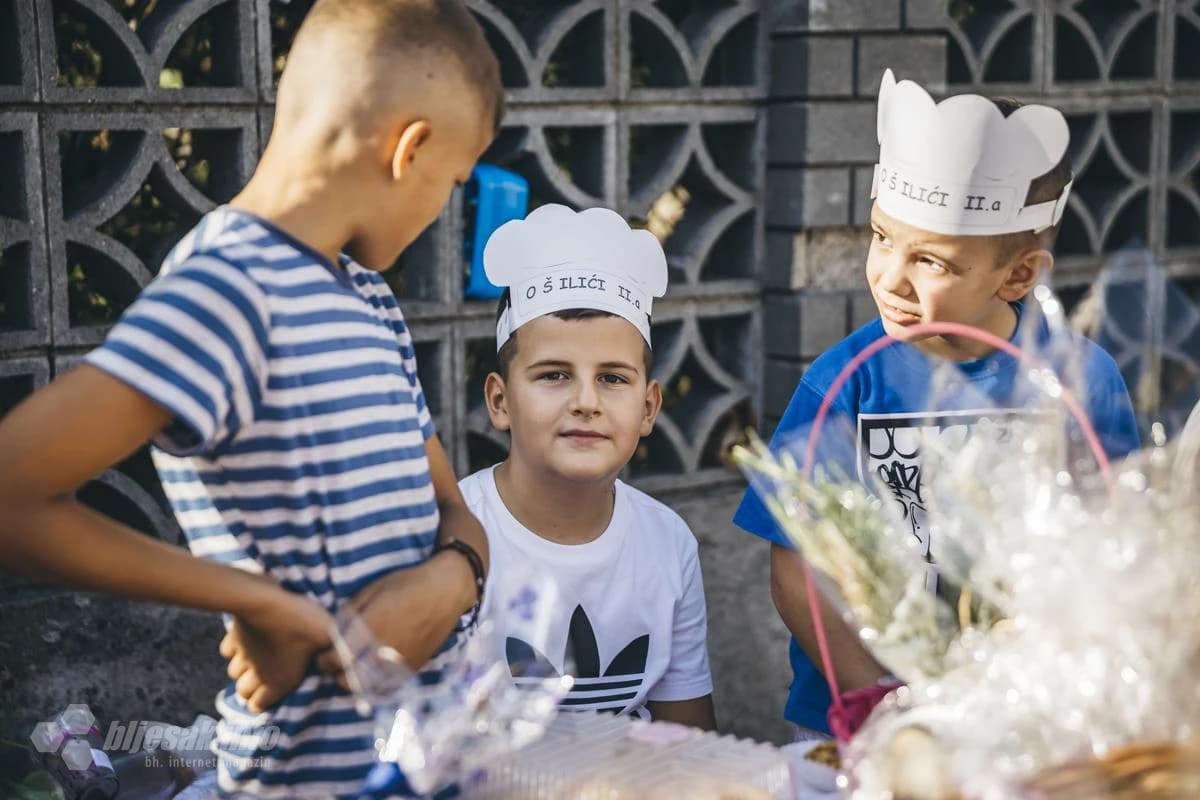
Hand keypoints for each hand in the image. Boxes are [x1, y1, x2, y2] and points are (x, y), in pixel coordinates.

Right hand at [221, 583, 333, 711]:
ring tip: (256, 662)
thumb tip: (346, 658)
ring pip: (234, 672)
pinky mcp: (233, 637)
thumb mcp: (327, 636)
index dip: (263, 703)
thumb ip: (336, 651)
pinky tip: (246, 642)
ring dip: (243, 670)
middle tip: (264, 680)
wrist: (264, 600)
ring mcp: (242, 655)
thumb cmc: (300, 621)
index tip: (271, 697)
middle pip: (243, 691)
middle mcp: (257, 672)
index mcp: (279, 680)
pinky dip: (234, 650)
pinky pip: (227, 651)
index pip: (259, 705)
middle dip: (251, 689)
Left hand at [317, 553, 472, 682]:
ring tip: (352, 669)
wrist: (446, 591)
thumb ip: (350, 612)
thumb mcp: (373, 589)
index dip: (324, 659)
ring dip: (354, 682)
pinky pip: (387, 686)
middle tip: (334, 663)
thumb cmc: (407, 583)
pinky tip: (372, 673)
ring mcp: (399, 662)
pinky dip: (375, 684)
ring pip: (366, 687)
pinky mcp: (412, 668)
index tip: (324, 654)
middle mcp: (383, 650)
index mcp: (369, 629)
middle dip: (335, 674)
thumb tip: (334, 630)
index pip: (335, 659)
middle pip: (347, 679)